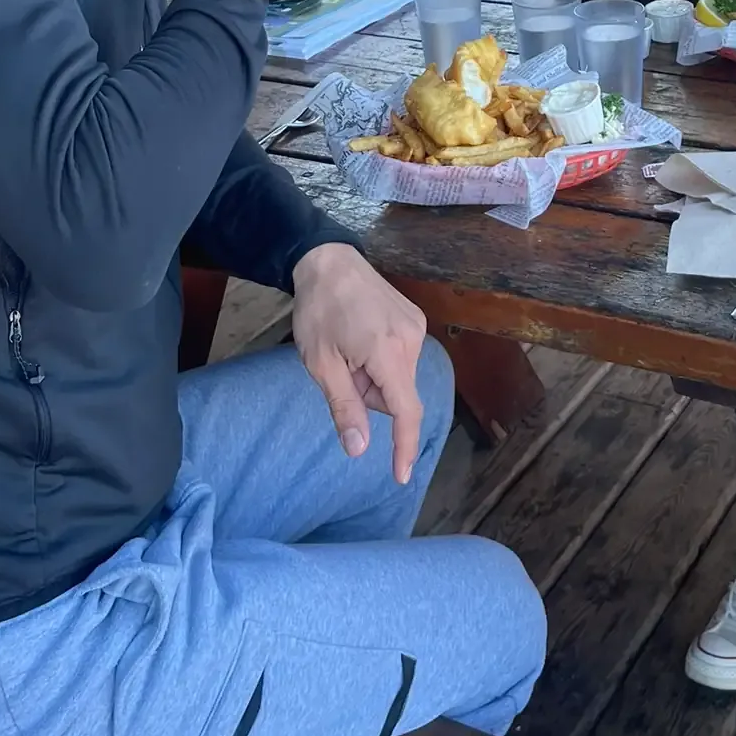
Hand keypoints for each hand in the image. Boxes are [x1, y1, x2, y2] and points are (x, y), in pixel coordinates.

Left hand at [291, 243, 427, 483]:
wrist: (329, 260)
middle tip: (340, 370)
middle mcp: (412, 340)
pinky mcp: (415, 319)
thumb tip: (359, 449)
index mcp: (387, 352)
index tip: (402, 475)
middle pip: (398, 394)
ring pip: (399, 377)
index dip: (404, 447)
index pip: (406, 411)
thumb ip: (344, 407)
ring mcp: (417, 327)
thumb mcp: (321, 364)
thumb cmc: (318, 311)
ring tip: (349, 350)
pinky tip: (361, 339)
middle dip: (371, 395)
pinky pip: (402, 358)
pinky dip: (382, 362)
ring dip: (375, 378)